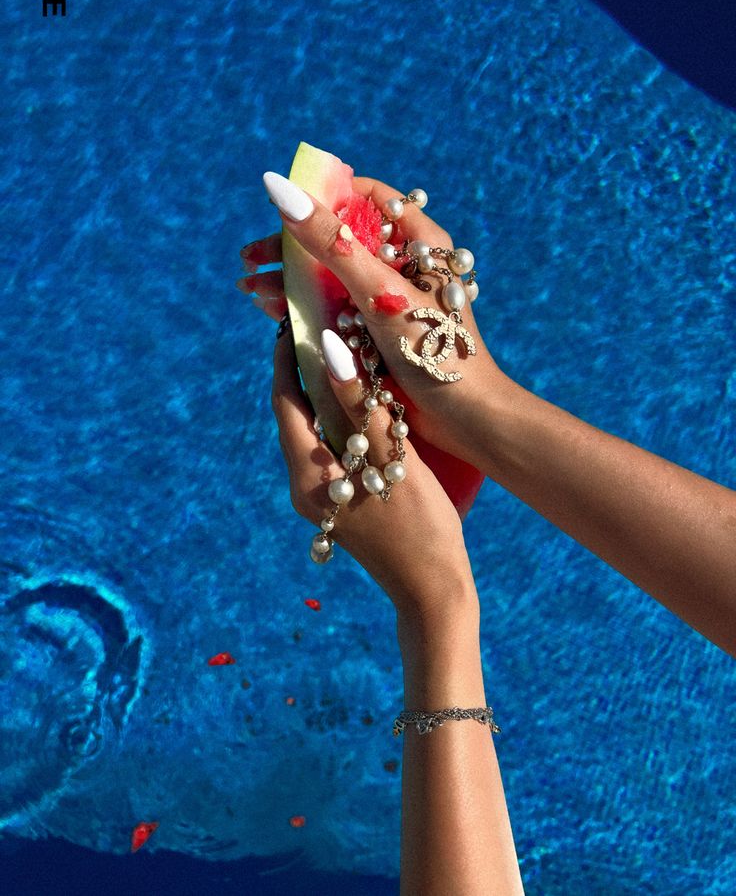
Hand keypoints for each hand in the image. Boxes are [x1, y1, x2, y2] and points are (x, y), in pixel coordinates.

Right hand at [240, 176, 511, 469]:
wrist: (463, 419)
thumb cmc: (433, 349)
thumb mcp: (380, 292)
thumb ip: (333, 244)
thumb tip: (282, 191)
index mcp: (421, 242)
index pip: (367, 199)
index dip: (324, 198)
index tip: (283, 210)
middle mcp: (405, 265)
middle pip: (340, 240)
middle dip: (292, 249)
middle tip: (251, 260)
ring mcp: (390, 300)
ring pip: (332, 278)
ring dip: (291, 281)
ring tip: (252, 291)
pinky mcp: (378, 332)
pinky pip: (335, 310)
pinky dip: (304, 309)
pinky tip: (273, 312)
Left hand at [270, 323, 478, 619]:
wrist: (432, 592)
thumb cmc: (420, 526)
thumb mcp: (391, 459)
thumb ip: (358, 404)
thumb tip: (329, 348)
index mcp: (309, 474)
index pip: (284, 403)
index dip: (285, 359)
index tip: (294, 321)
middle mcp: (304, 487)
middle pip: (294, 417)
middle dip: (303, 372)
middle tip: (322, 329)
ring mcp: (320, 500)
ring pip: (311, 435)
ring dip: (322, 397)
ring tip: (344, 356)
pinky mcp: (339, 505)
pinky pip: (328, 452)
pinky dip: (337, 423)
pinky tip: (361, 406)